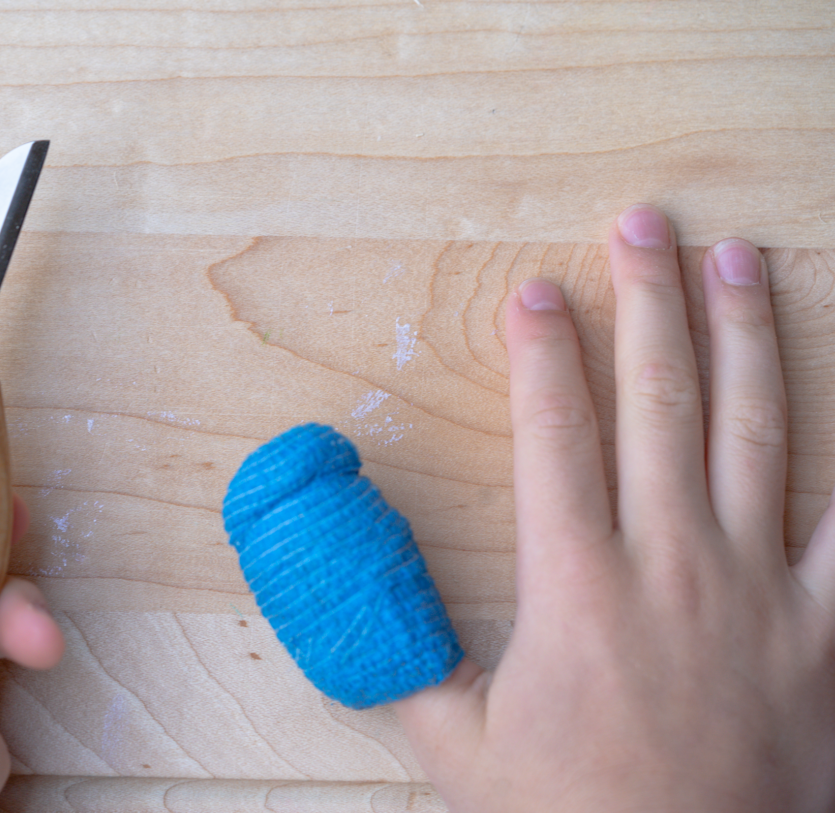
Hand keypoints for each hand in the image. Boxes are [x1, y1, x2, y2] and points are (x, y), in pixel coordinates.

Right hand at [396, 205, 834, 810]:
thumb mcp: (458, 749)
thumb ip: (404, 666)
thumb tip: (347, 603)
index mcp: (577, 584)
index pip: (556, 433)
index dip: (542, 353)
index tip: (536, 290)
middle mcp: (670, 562)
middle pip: (657, 401)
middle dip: (646, 301)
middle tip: (641, 223)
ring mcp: (755, 587)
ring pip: (753, 433)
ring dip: (743, 336)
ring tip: (736, 260)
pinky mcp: (821, 626)